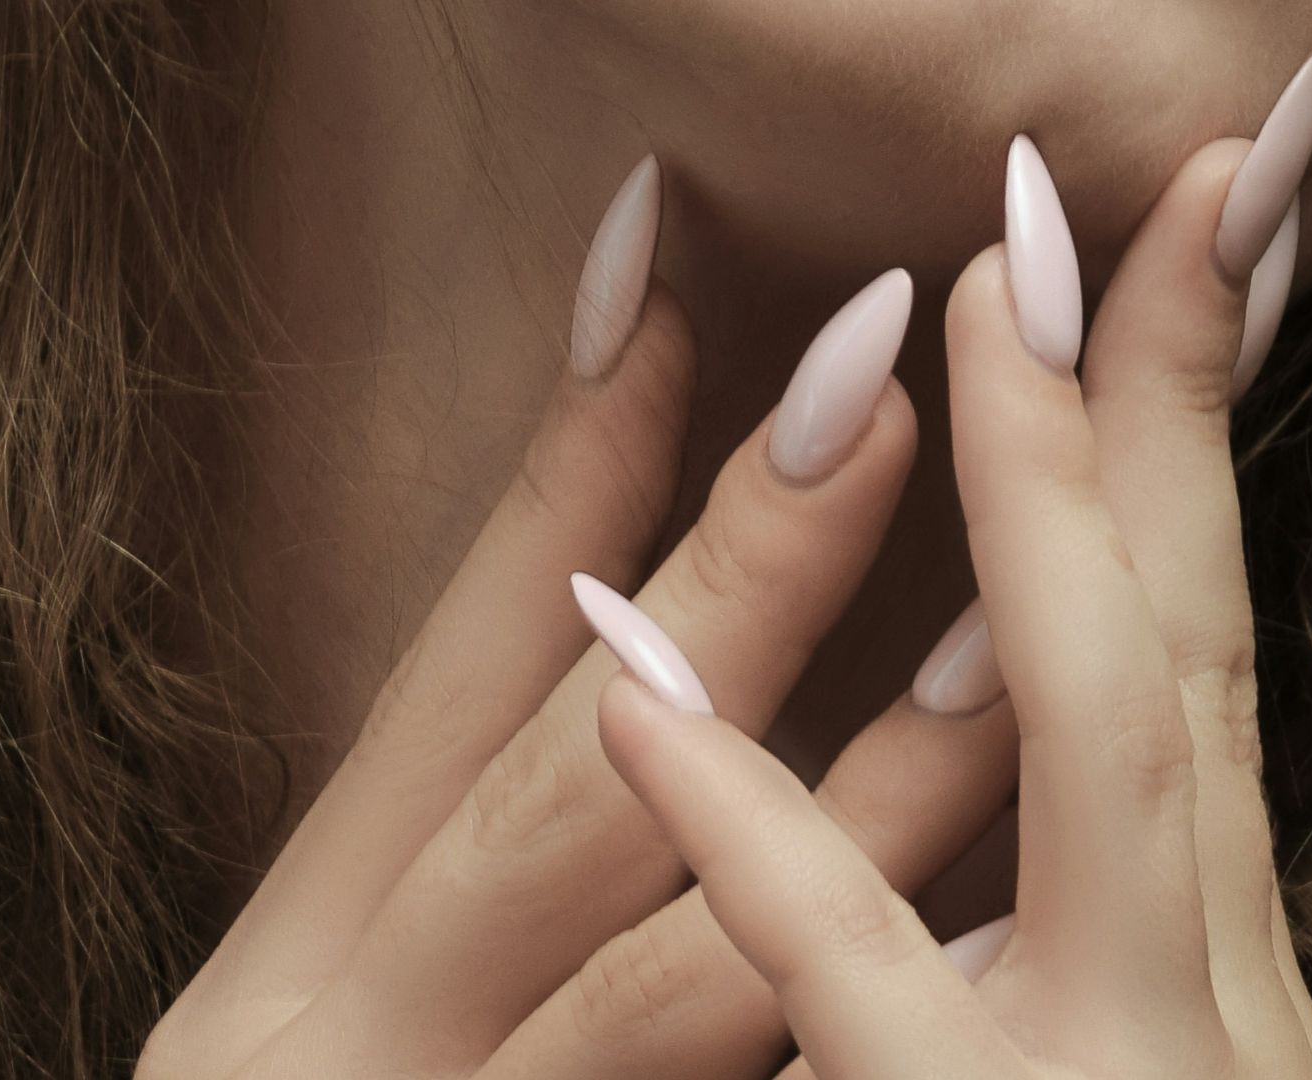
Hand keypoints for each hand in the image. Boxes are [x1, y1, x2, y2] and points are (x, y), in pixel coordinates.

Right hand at [139, 160, 1019, 1078]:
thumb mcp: (390, 951)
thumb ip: (498, 778)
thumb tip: (634, 545)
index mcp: (308, 952)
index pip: (445, 675)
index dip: (573, 474)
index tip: (688, 276)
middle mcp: (348, 1049)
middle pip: (564, 794)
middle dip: (732, 581)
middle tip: (882, 381)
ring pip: (678, 990)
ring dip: (850, 820)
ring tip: (1003, 650)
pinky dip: (873, 1036)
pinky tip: (998, 948)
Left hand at [594, 135, 1311, 1078]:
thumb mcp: (1103, 1049)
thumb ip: (1071, 921)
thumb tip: (1012, 720)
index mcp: (1198, 959)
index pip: (1202, 663)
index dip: (1194, 449)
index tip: (1203, 247)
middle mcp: (1183, 996)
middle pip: (1177, 660)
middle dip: (1160, 417)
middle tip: (1169, 190)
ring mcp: (1096, 1074)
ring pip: (1092, 763)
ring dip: (1037, 524)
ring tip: (969, 320)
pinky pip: (850, 985)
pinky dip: (762, 834)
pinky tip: (641, 680)